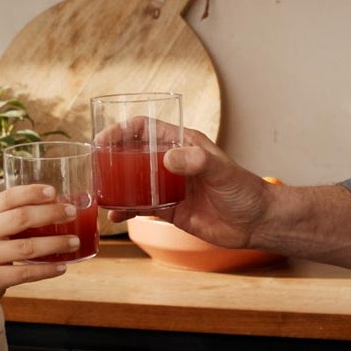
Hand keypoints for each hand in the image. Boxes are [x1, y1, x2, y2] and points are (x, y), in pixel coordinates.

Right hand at [0, 184, 76, 314]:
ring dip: (56, 243)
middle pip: (21, 218)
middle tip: (72, 213)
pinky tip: (62, 267)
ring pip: (28, 247)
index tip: (53, 192)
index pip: (8, 197)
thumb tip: (54, 210)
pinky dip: (47, 270)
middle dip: (51, 214)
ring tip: (74, 242)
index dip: (32, 192)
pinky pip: (25, 273)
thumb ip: (9, 221)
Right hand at [100, 122, 271, 248]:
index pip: (145, 128)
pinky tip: (115, 216)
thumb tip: (167, 160)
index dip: (121, 130)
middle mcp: (172, 162)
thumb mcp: (221, 170)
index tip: (102, 140)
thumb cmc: (244, 190)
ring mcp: (169, 186)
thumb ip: (197, 162)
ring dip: (115, 186)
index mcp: (182, 143)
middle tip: (94, 168)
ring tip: (100, 193)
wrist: (256, 223)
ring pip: (133, 181)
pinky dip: (126, 209)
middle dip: (111, 158)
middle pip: (133, 153)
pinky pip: (141, 206)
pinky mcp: (170, 209)